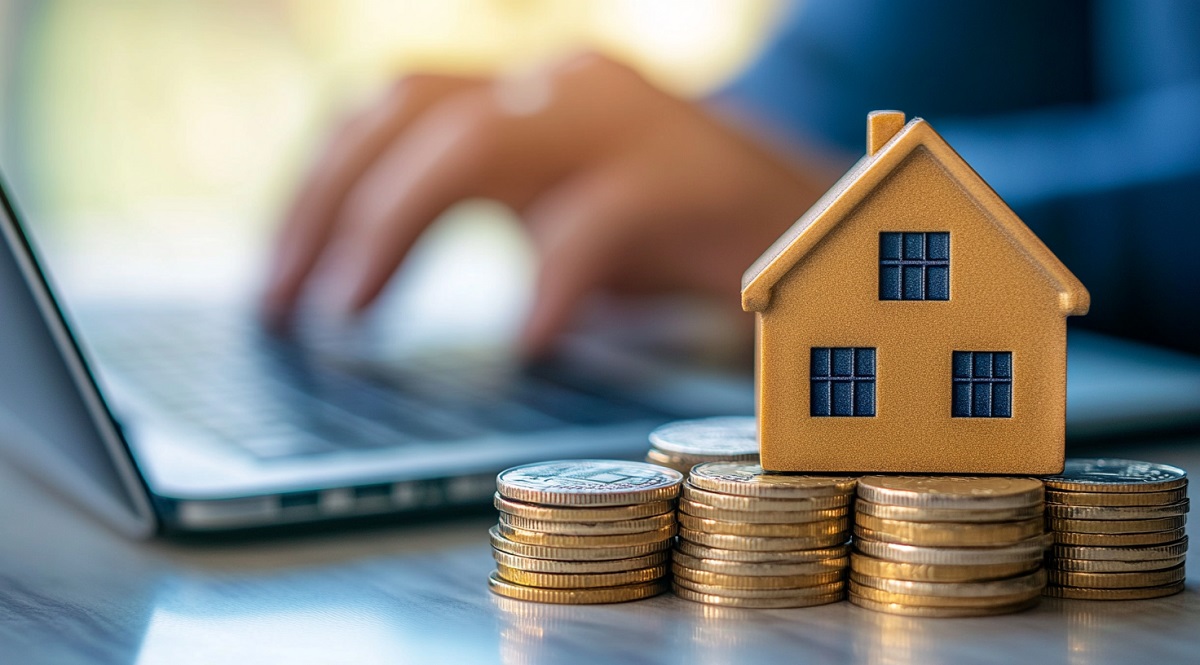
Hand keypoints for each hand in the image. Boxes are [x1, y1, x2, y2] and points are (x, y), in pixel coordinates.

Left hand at [261, 53, 840, 354]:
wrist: (819, 221)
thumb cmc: (679, 232)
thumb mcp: (563, 213)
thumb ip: (490, 217)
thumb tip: (361, 282)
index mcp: (527, 93)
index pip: (387, 105)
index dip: (314, 184)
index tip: (275, 274)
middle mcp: (561, 86)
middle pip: (405, 109)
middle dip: (326, 205)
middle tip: (282, 305)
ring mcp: (623, 121)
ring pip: (475, 142)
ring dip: (391, 227)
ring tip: (348, 314)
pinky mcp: (684, 177)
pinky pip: (593, 224)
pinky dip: (545, 284)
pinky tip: (521, 343)